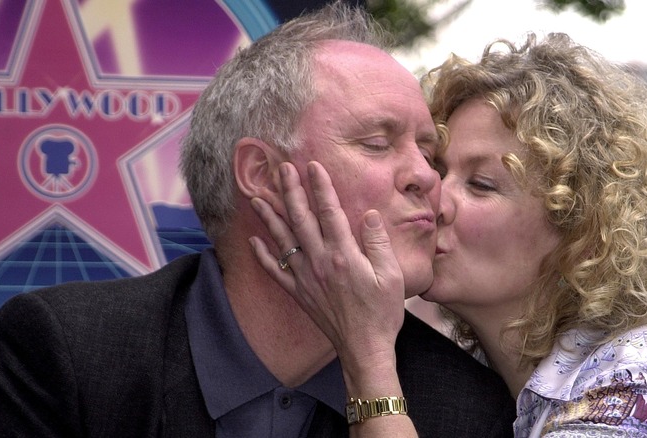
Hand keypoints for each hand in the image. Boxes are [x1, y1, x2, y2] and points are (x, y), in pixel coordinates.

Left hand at [249, 161, 405, 368]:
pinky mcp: (300, 294)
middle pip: (301, 220)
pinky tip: (253, 242)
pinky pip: (275, 272)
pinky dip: (263, 256)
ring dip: (270, 217)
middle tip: (281, 170)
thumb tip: (369, 215)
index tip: (314, 166)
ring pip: (283, 241)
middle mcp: (320, 262)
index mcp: (344, 255)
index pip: (330, 212)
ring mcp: (306, 278)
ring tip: (257, 197)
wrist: (365, 348)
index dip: (321, 187)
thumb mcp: (392, 276)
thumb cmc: (383, 313)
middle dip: (290, 192)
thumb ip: (379, 243)